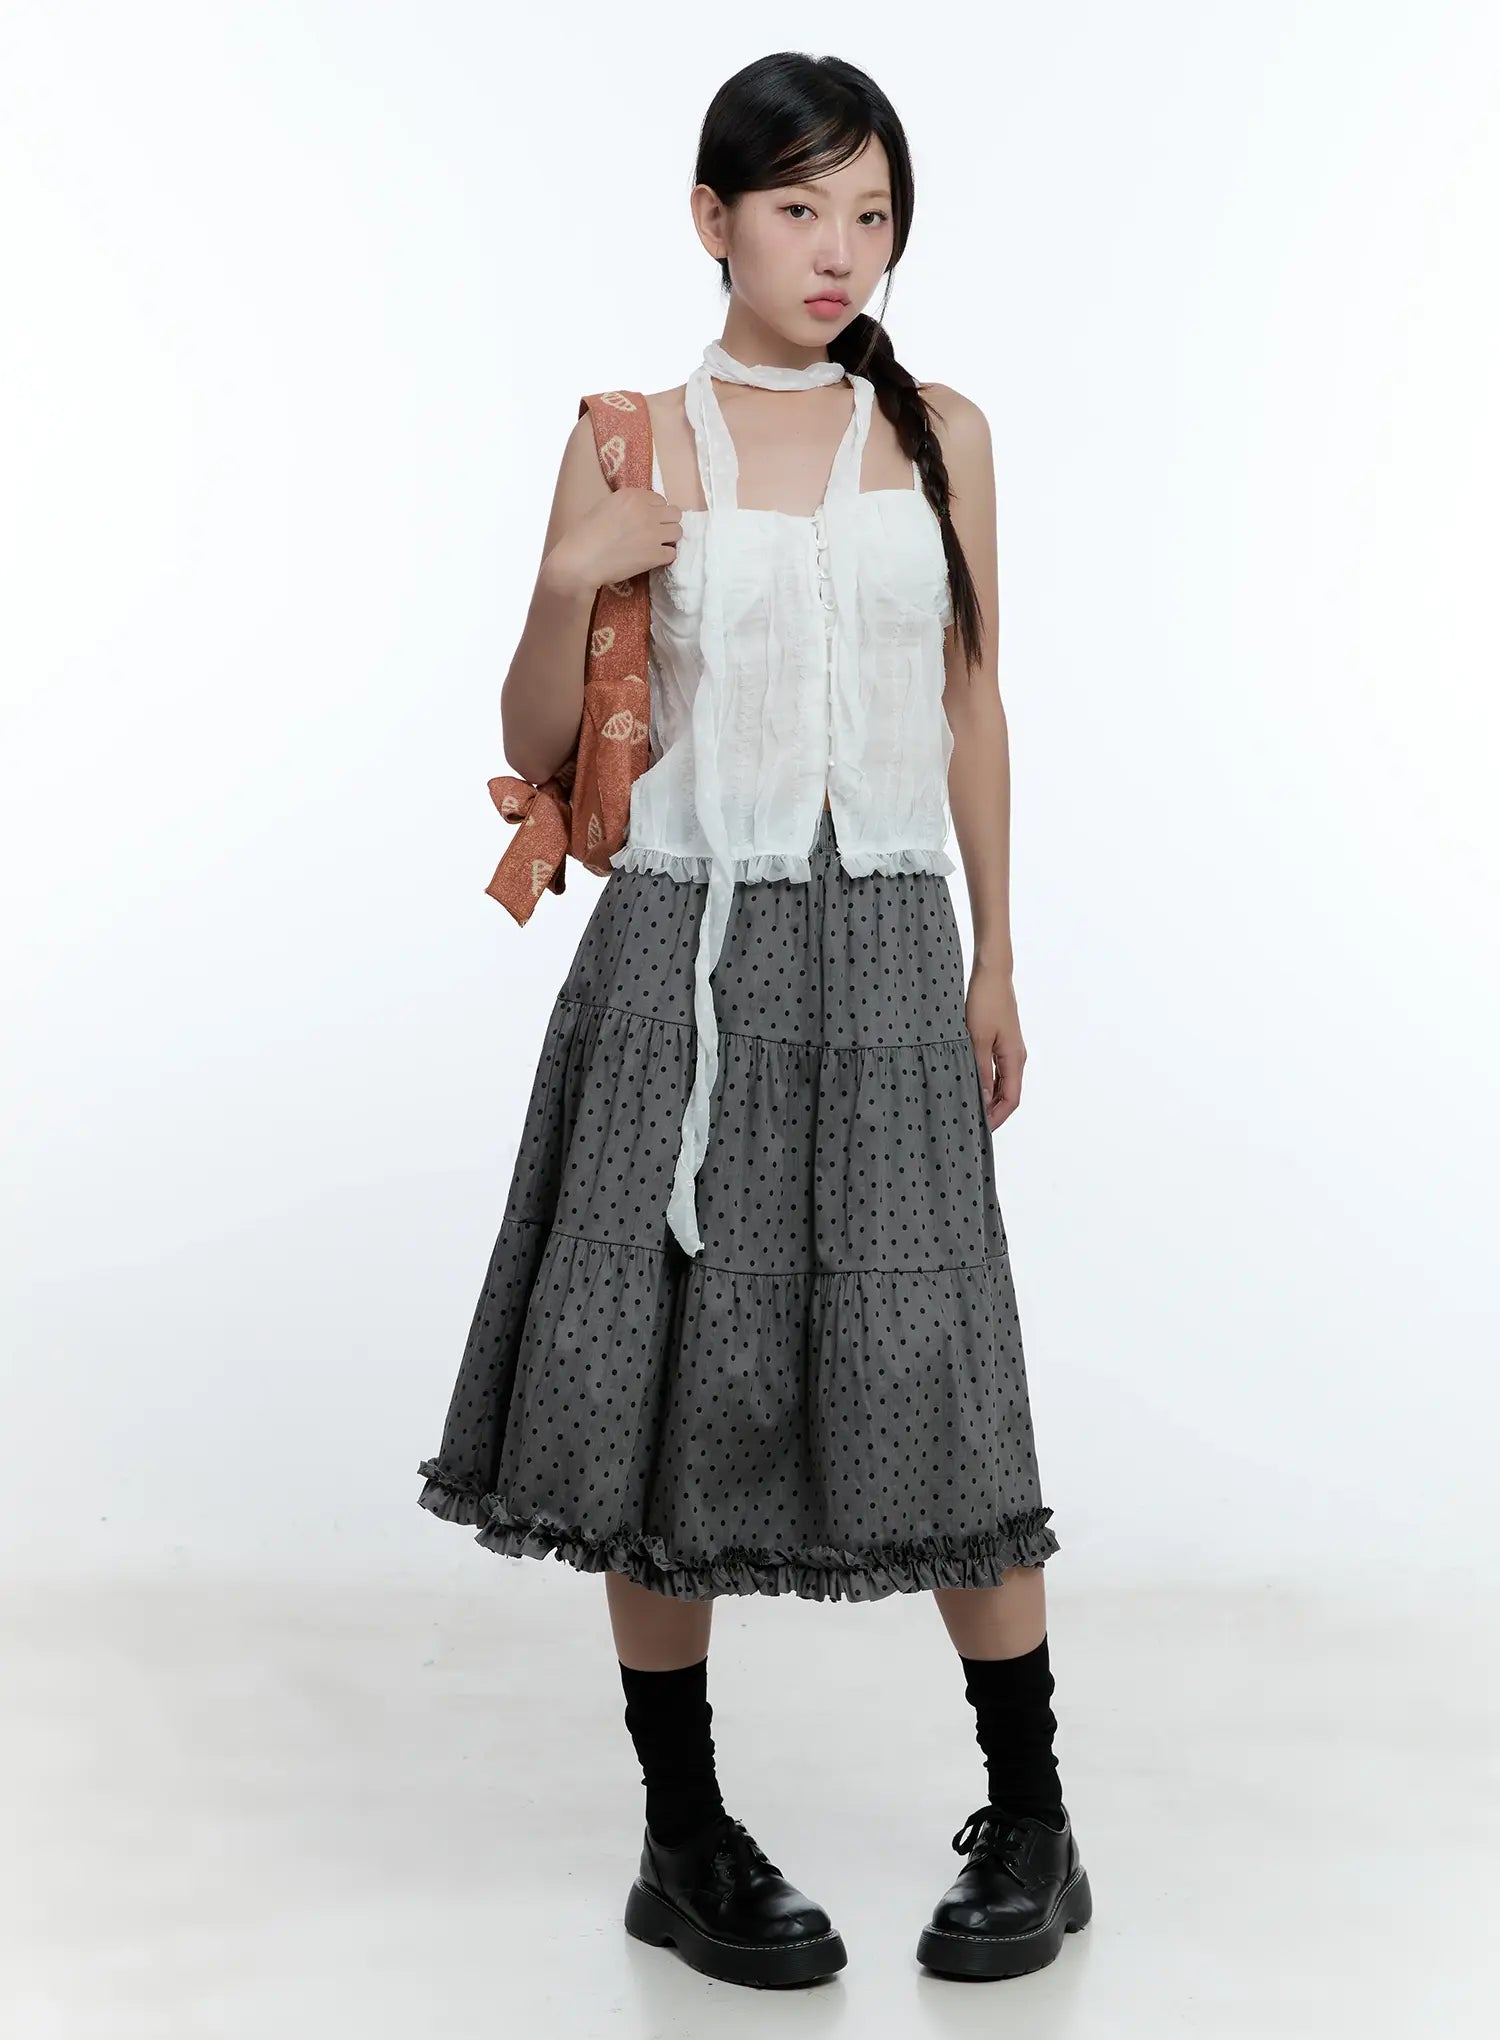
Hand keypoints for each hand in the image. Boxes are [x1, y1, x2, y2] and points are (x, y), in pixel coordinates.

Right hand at [551, 487, 682, 594]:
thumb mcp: (603, 507)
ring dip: (669, 539)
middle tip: (655, 534)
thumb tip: (637, 512)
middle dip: (666, 523)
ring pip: (678, 531)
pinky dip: (665, 557)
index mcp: (632, 496)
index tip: (646, 522)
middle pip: (674, 513)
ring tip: (656, 547)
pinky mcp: (655, 555)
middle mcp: (646, 511)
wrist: (580, 561)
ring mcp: (653, 533)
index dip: (654, 512)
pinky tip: (653, 560)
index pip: (659, 500)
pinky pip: (672, 554)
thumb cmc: (583, 536)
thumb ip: (625, 506)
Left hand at [965, 960, 1024, 1130]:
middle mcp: (1016, 1057)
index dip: (997, 1118)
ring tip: (969, 1108)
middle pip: (1009, 1095)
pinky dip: (986, 1083)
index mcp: (1014, 1059)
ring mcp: (1010, 1050)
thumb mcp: (977, 1039)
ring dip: (989, 1098)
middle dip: (993, 1112)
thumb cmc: (985, 1002)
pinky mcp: (1002, 1042)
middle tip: (971, 1123)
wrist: (992, 974)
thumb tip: (983, 1100)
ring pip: (1003, 1084)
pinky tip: (971, 1086)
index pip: (1011, 1100)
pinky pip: (997, 1071)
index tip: (980, 1129)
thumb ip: (981, 1071)